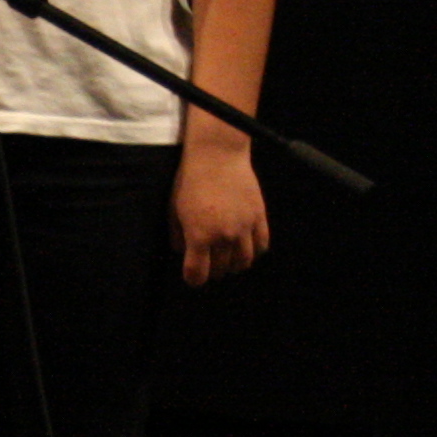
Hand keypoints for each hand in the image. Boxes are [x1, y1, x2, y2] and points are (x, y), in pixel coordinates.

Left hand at [173, 146, 268, 285]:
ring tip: (228, 259)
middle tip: (209, 266)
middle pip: (221, 269)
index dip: (193, 279)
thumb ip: (178, 235)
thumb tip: (182, 252)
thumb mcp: (174, 209)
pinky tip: (245, 247)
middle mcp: (223, 236)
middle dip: (213, 271)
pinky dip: (254, 251)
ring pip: (244, 262)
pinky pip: (262, 246)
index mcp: (199, 236)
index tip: (193, 277)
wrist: (217, 156)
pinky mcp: (259, 218)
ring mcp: (244, 228)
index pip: (198, 274)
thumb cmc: (190, 181)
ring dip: (234, 265)